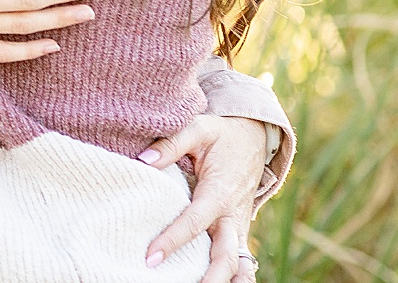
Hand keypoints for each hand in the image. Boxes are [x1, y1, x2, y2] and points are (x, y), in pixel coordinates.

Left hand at [141, 115, 269, 280]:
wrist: (254, 137)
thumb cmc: (221, 134)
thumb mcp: (198, 129)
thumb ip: (170, 144)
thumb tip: (143, 160)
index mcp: (219, 192)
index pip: (194, 222)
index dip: (172, 240)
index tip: (151, 257)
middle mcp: (232, 215)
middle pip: (225, 255)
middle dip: (207, 276)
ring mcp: (238, 226)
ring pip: (237, 264)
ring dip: (223, 280)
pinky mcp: (239, 231)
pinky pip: (240, 261)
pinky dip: (234, 276)